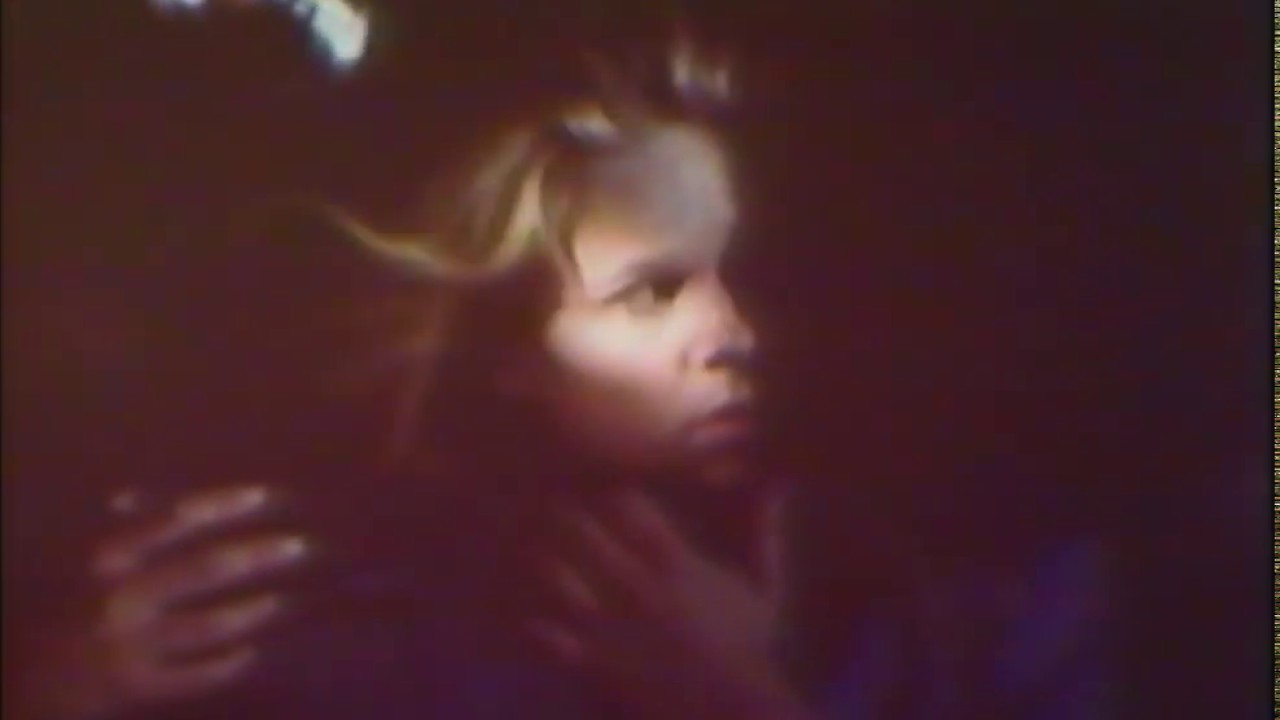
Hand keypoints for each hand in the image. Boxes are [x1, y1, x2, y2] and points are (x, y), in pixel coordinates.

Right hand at [25, 485, 307, 719]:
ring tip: (279, 599)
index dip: (220, 505)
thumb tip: (144, 493)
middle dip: (257, 555)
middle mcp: (122, 599)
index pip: (174, 521)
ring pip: (208, 625)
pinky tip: (250, 652)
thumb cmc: (71, 607)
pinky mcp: (138, 686)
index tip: (262, 494)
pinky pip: (196, 676)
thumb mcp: (91, 562)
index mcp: (110, 560)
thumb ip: (126, 530)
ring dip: (251, 610)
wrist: (31, 677)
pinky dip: (227, 664)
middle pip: (205, 569)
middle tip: (297, 545)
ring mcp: (131, 646)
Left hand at [529, 487, 809, 719]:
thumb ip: (765, 540)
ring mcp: (618, 628)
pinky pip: (554, 640)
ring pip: (561, 579)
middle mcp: (643, 589)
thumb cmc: (751, 655)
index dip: (608, 492)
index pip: (633, 510)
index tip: (597, 486)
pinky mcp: (602, 666)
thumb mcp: (764, 593)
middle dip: (566, 519)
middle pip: (586, 533)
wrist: (737, 714)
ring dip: (548, 566)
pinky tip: (535, 622)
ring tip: (539, 558)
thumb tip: (778, 493)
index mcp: (678, 567)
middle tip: (552, 510)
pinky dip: (540, 629)